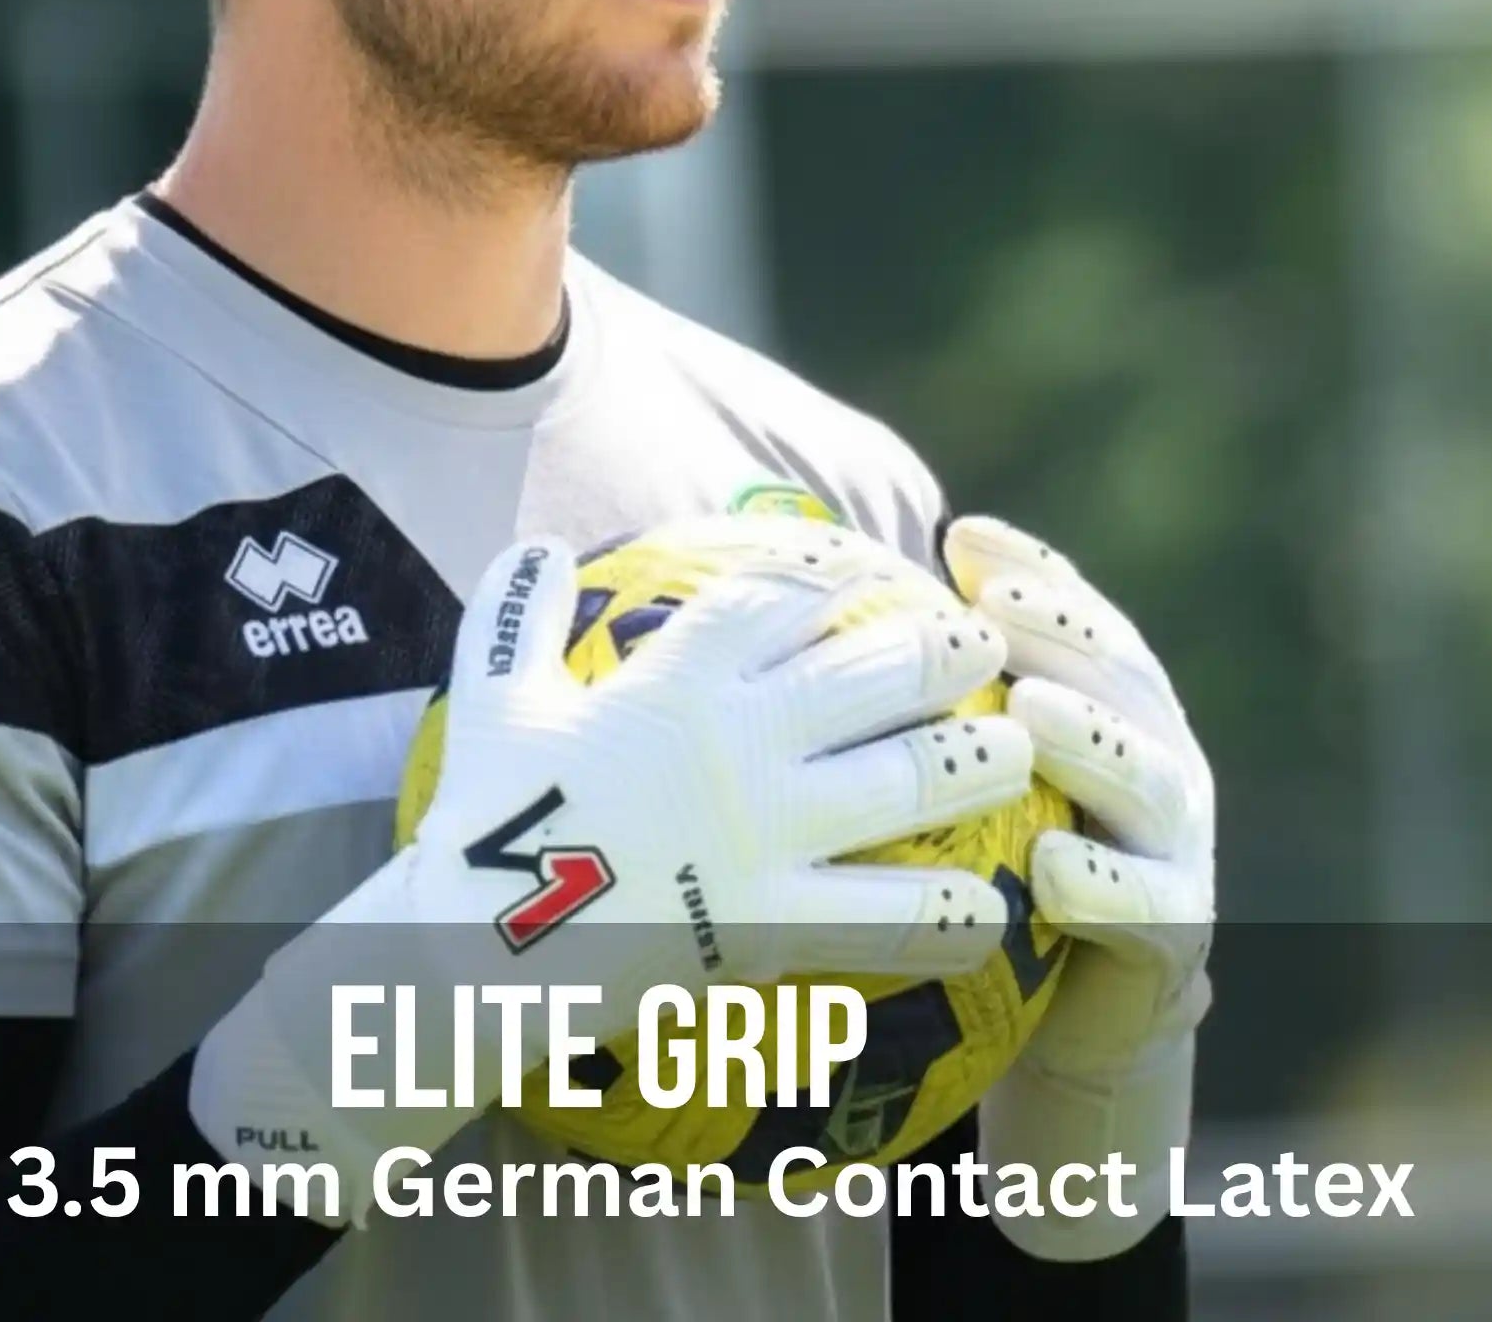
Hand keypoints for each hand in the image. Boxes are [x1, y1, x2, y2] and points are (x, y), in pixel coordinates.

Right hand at [195, 517, 1031, 1220]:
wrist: (474, 946)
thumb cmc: (483, 818)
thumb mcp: (491, 700)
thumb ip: (518, 616)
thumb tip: (538, 545)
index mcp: (674, 683)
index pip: (772, 604)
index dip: (824, 578)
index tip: (864, 568)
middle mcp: (737, 744)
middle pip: (869, 677)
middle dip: (940, 651)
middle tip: (983, 643)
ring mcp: (764, 835)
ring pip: (902, 784)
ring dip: (973, 762)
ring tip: (1017, 749)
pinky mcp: (775, 923)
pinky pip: (886, 917)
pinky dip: (948, 913)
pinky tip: (992, 909)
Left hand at [943, 515, 1213, 1256]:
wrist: (1073, 1014)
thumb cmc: (1000, 859)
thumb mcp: (969, 766)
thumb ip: (941, 691)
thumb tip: (832, 588)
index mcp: (1115, 703)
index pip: (1078, 617)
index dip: (1031, 570)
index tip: (962, 535)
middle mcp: (1158, 757)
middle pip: (1121, 677)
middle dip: (1062, 634)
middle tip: (994, 606)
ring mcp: (1176, 845)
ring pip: (1147, 778)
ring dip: (1091, 740)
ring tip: (1027, 711)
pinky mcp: (1175, 932)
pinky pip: (1145, 907)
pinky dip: (1101, 885)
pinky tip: (1049, 867)